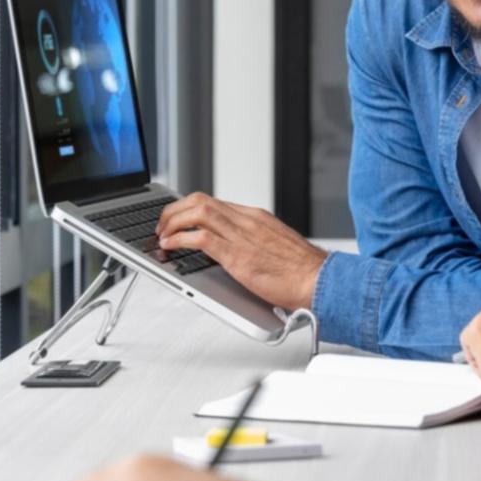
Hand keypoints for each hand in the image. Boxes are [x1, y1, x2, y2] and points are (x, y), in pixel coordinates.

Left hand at [156, 192, 325, 308]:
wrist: (319, 279)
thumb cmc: (302, 270)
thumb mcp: (274, 246)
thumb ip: (253, 242)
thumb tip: (234, 250)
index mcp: (256, 217)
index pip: (213, 202)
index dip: (187, 209)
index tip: (177, 220)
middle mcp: (247, 220)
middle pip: (200, 200)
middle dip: (173, 210)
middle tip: (162, 226)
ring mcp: (242, 236)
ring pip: (196, 212)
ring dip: (171, 223)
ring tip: (162, 236)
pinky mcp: (237, 256)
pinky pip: (199, 238)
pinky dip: (178, 239)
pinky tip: (170, 247)